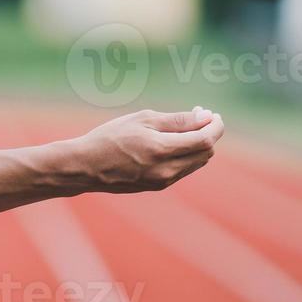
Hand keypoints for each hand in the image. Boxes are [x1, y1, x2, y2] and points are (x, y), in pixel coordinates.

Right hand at [74, 106, 224, 192]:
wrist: (86, 166)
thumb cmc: (111, 137)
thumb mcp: (142, 120)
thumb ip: (177, 120)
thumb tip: (205, 117)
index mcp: (162, 150)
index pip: (205, 140)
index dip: (215, 126)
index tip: (214, 115)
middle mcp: (167, 169)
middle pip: (205, 153)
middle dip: (209, 134)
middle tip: (200, 117)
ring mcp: (163, 180)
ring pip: (196, 163)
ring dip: (199, 145)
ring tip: (187, 128)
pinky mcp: (158, 186)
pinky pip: (183, 170)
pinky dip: (187, 155)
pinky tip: (174, 143)